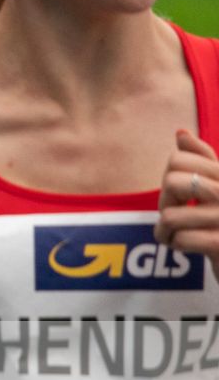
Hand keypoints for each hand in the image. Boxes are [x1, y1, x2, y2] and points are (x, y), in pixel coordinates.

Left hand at [156, 130, 218, 267]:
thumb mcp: (213, 186)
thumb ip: (201, 160)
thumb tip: (181, 132)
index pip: (177, 160)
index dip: (169, 178)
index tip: (182, 194)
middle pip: (171, 183)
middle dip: (165, 203)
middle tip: (178, 215)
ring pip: (169, 216)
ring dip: (166, 230)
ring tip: (181, 234)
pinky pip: (179, 239)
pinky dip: (175, 245)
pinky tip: (188, 247)